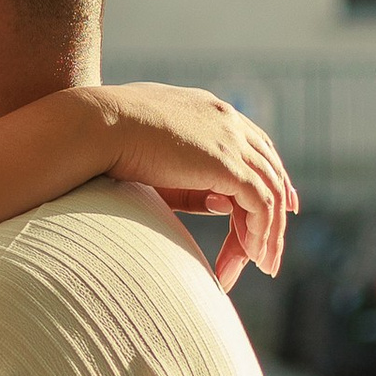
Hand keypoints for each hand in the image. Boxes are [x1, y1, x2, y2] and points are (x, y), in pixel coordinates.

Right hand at [91, 86, 295, 293]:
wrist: (97, 125)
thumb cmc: (107, 139)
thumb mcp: (156, 159)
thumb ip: (191, 180)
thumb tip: (223, 204)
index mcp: (209, 110)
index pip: (255, 142)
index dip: (269, 174)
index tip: (278, 204)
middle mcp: (227, 120)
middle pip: (269, 168)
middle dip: (278, 206)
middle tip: (273, 244)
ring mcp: (231, 140)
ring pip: (270, 192)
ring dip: (268, 233)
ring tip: (263, 266)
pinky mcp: (228, 165)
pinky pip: (261, 205)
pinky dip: (261, 233)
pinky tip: (251, 258)